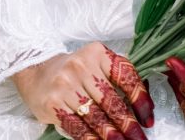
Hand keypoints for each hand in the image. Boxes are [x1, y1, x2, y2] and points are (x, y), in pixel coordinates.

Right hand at [12, 43, 153, 139]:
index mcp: (97, 53)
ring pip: (95, 115)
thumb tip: (142, 104)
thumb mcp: (95, 62)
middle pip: (110, 100)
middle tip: (138, 137)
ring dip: (111, 134)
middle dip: (127, 123)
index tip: (147, 118)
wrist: (37, 71)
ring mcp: (65, 84)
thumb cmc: (73, 71)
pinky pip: (76, 126)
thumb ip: (116, 77)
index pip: (124, 75)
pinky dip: (90, 138)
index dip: (139, 98)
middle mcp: (81, 66)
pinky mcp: (53, 102)